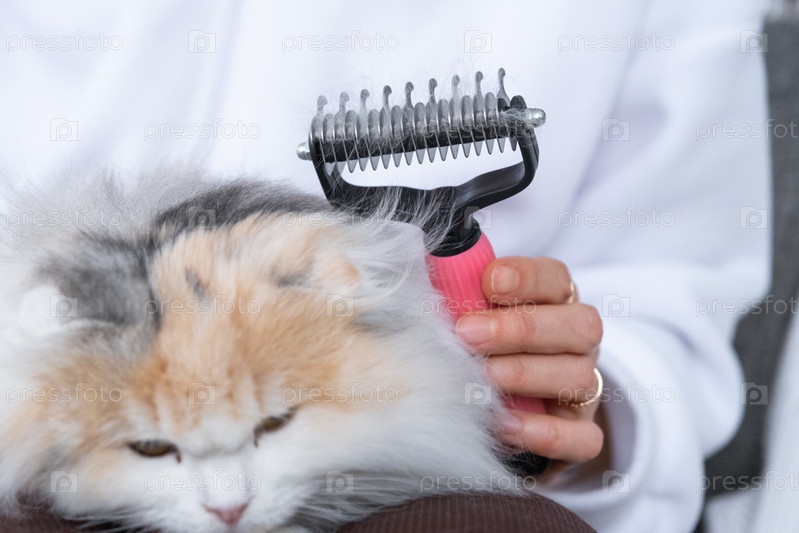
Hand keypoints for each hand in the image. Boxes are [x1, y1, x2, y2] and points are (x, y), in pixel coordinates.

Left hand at [455, 257, 604, 470]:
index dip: (527, 277)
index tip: (488, 282)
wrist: (505, 412)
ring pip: (579, 376)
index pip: (556, 278)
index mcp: (555, 302)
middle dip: (521, 327)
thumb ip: (457, 293)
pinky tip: (502, 424)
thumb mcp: (469, 314)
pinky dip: (543, 431)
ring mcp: (585, 389)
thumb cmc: (479, 349)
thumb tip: (428, 271)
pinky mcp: (581, 435)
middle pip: (579, 324)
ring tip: (479, 378)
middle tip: (468, 334)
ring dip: (524, 375)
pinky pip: (583, 437)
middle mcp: (578, 343)